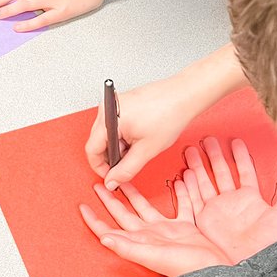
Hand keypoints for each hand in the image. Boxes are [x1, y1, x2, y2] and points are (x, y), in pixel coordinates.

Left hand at [80, 179, 229, 276]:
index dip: (95, 219)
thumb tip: (103, 238)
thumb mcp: (152, 255)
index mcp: (139, 241)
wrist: (211, 272)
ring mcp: (166, 230)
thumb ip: (128, 247)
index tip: (82, 206)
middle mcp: (149, 234)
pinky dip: (177, 193)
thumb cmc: (184, 267)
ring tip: (125, 179)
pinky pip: (179, 204)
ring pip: (145, 206)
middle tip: (99, 184)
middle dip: (111, 199)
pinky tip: (176, 181)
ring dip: (134, 194)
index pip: (109, 229)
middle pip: (124, 213)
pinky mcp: (184, 226)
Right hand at [84, 47, 246, 188]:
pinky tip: (141, 136)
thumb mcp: (146, 150)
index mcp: (109, 118)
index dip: (100, 167)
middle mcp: (108, 108)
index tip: (112, 176)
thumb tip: (112, 181)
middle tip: (131, 162)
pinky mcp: (123, 103)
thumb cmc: (169, 114)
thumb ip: (126, 170)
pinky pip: (117, 124)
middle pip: (99, 141)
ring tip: (140, 146)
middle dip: (113, 157)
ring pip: (109, 134)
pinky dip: (125, 135)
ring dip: (121, 146)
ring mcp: (115, 104)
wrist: (184, 95)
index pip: (92, 150)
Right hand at [181, 138, 276, 263]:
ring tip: (191, 150)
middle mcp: (232, 202)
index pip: (244, 170)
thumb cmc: (271, 244)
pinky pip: (194, 199)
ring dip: (198, 166)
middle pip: (221, 172)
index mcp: (250, 199)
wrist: (253, 265)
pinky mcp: (205, 220)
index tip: (234, 141)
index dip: (240, 155)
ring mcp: (217, 210)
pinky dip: (189, 186)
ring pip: (205, 182)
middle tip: (207, 139)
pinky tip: (185, 173)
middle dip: (214, 155)